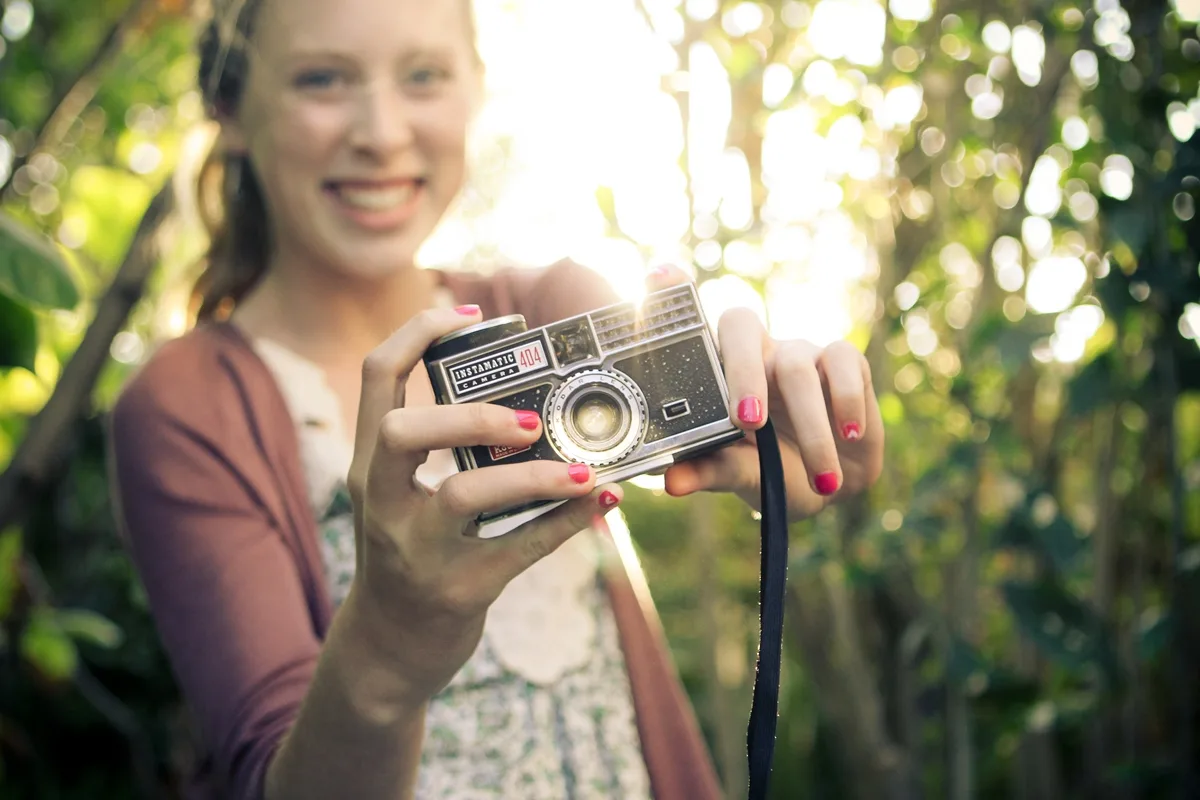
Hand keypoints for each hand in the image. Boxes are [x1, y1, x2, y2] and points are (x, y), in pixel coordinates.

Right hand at [342, 305, 620, 701]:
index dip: (419, 332)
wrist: (389, 650)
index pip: (376, 377)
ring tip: (579, 468)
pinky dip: (566, 522)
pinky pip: (519, 549)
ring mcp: (417, 551)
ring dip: (532, 475)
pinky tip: (600, 501)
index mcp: (368, 467)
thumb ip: (437, 451)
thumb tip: (525, 395)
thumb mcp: (399, 499)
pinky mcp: (459, 592)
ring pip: (465, 495)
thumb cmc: (408, 555)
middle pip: (402, 432)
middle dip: (468, 414)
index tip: (470, 314)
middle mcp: (382, 504)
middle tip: (526, 418)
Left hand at [646, 266, 883, 520]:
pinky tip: (849, 435)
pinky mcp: (844, 362)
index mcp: (719, 370)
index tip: (658, 276)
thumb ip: (709, 470)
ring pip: (796, 363)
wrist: (825, 486)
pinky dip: (846, 402)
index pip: (694, 323)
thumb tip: (673, 483)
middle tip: (746, 421)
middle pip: (742, 325)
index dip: (675, 291)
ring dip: (808, 424)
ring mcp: (801, 351)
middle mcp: (757, 350)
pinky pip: (845, 364)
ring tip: (821, 475)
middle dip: (742, 371)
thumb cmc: (770, 471)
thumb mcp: (738, 473)